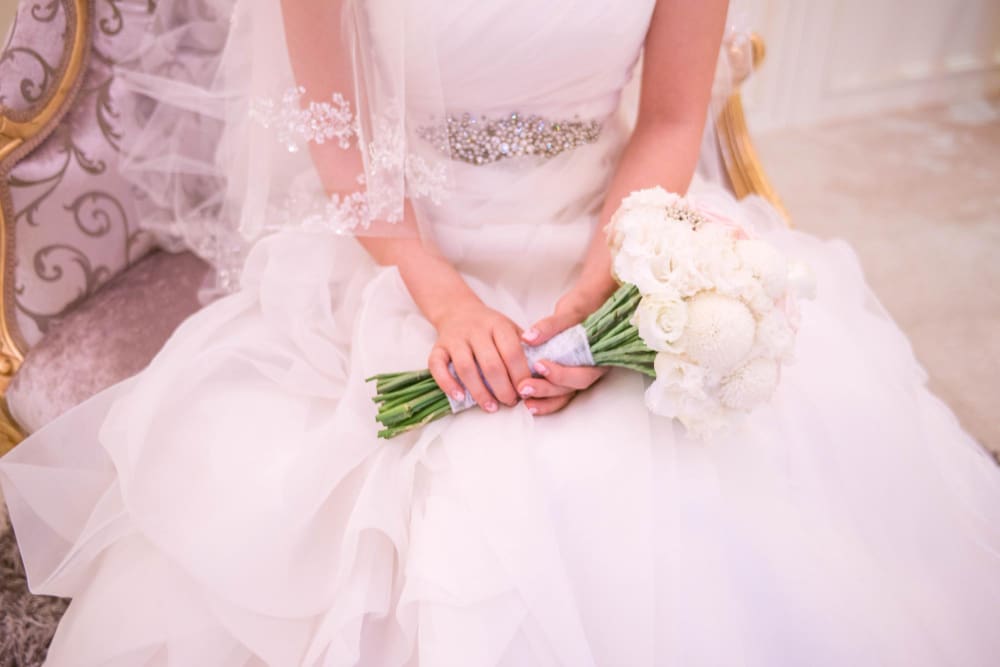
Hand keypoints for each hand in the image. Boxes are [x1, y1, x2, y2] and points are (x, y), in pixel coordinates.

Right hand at [428, 296, 531, 412]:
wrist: (458, 311)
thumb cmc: (490, 327)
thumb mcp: (510, 329)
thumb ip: (524, 348)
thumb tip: (540, 375)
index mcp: (498, 324)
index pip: (512, 352)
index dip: (520, 375)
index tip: (526, 391)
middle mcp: (476, 330)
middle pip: (490, 364)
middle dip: (503, 388)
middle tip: (510, 402)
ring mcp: (455, 339)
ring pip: (466, 368)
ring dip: (480, 392)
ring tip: (491, 407)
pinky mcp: (438, 347)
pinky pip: (437, 366)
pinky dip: (448, 383)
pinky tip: (460, 397)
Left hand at [517, 287, 611, 415]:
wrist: (589, 306)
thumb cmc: (583, 308)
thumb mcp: (569, 312)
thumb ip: (550, 326)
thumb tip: (528, 337)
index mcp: (599, 356)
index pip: (582, 373)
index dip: (561, 374)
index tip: (539, 365)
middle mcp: (592, 369)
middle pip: (572, 387)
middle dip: (547, 389)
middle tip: (524, 387)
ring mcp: (580, 374)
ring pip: (565, 393)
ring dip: (545, 400)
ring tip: (524, 400)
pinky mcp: (569, 376)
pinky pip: (560, 393)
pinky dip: (546, 399)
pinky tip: (529, 404)